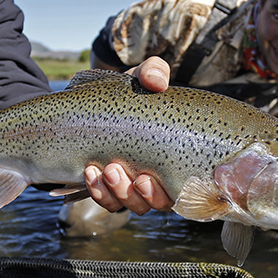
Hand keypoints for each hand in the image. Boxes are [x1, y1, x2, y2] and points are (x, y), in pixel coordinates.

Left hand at [80, 56, 174, 213]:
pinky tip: (90, 172)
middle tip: (131, 175)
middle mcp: (160, 176)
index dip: (177, 192)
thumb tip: (156, 81)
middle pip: (161, 203)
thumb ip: (153, 72)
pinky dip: (100, 192)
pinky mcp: (109, 190)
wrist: (89, 104)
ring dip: (121, 192)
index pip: (188, 186)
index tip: (151, 177)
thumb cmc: (127, 94)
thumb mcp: (140, 78)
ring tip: (107, 169)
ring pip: (135, 205)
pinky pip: (109, 203)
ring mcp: (134, 186)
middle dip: (145, 194)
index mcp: (176, 155)